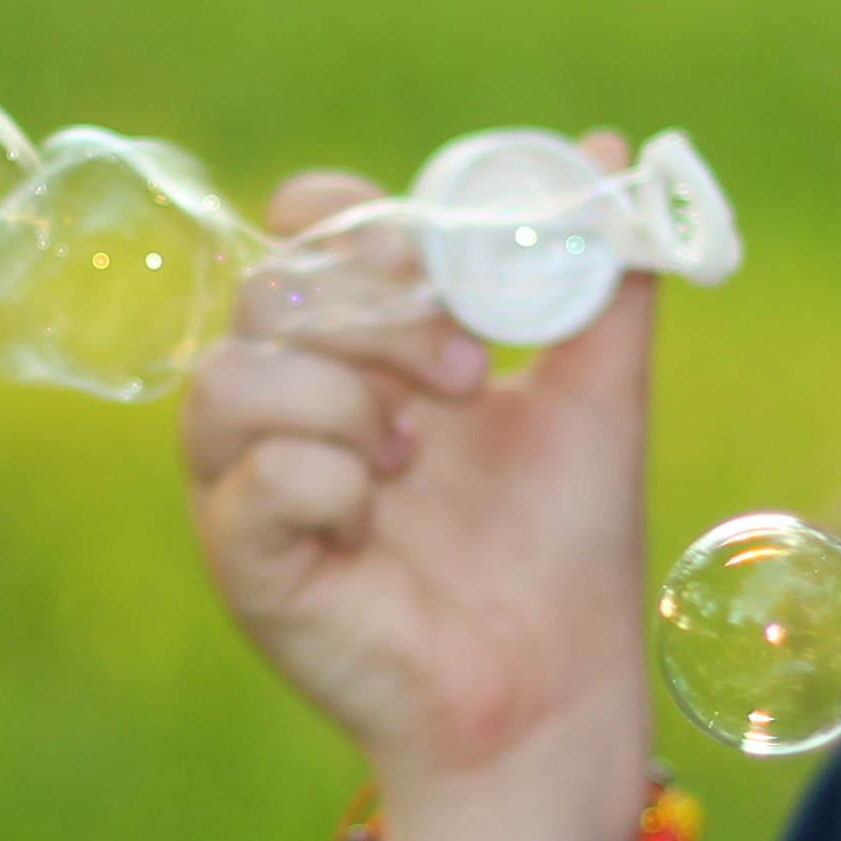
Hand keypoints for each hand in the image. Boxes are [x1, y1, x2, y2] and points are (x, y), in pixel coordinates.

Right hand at [178, 152, 655, 840]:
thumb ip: (599, 279)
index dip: (354, 223)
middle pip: (266, 293)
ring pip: (228, 381)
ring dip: (339, 397)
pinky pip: (247, 486)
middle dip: (373, 317)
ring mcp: (253, 488)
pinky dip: (321, 480)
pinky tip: (375, 516)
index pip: (300, 232)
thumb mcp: (596, 396)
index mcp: (358, 349)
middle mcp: (288, 407)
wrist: (559, 691)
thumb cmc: (562, 553)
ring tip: (413, 456)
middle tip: (465, 378)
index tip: (435, 261)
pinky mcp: (248, 568)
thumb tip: (613, 149)